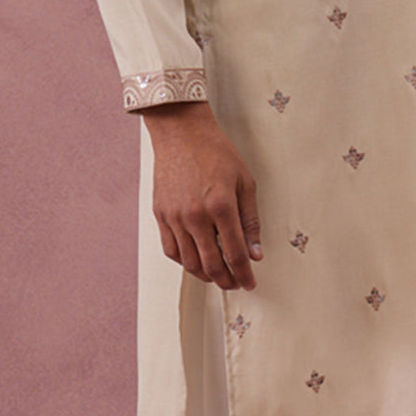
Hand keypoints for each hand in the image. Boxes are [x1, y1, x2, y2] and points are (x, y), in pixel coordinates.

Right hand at [141, 100, 261, 290]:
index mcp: (221, 206)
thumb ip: (250, 220)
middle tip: (236, 283)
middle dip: (226, 280)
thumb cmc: (216, 152)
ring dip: (206, 275)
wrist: (181, 132)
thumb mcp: (244, 181)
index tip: (250, 282)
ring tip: (218, 275)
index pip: (235, 253)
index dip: (244, 273)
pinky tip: (196, 260)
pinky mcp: (160, 215)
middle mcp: (195, 216)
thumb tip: (255, 253)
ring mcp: (174, 217)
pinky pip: (171, 250)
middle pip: (211, 265)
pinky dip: (184, 262)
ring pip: (189, 262)